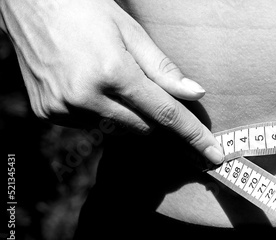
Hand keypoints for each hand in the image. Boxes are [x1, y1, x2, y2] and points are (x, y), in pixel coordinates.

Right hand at [0, 0, 223, 164]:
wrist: (29, 4)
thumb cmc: (86, 9)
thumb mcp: (131, 31)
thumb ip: (163, 68)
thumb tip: (195, 94)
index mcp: (111, 72)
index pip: (165, 114)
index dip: (193, 136)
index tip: (215, 156)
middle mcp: (85, 97)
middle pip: (144, 129)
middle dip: (166, 126)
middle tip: (183, 122)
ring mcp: (63, 109)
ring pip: (119, 131)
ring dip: (135, 118)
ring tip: (125, 87)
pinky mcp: (48, 113)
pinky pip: (92, 126)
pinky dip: (107, 115)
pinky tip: (100, 91)